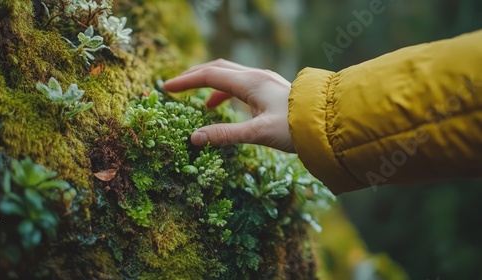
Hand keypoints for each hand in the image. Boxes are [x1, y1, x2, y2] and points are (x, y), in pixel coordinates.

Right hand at [164, 59, 294, 152]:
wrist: (328, 124)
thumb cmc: (296, 128)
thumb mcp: (257, 133)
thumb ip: (225, 135)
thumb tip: (194, 138)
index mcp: (250, 82)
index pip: (209, 75)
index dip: (185, 81)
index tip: (166, 88)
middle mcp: (256, 76)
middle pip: (217, 68)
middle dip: (194, 76)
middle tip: (175, 87)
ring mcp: (264, 81)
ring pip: (229, 75)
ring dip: (209, 84)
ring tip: (195, 99)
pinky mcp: (269, 90)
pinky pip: (240, 85)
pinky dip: (224, 93)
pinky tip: (220, 106)